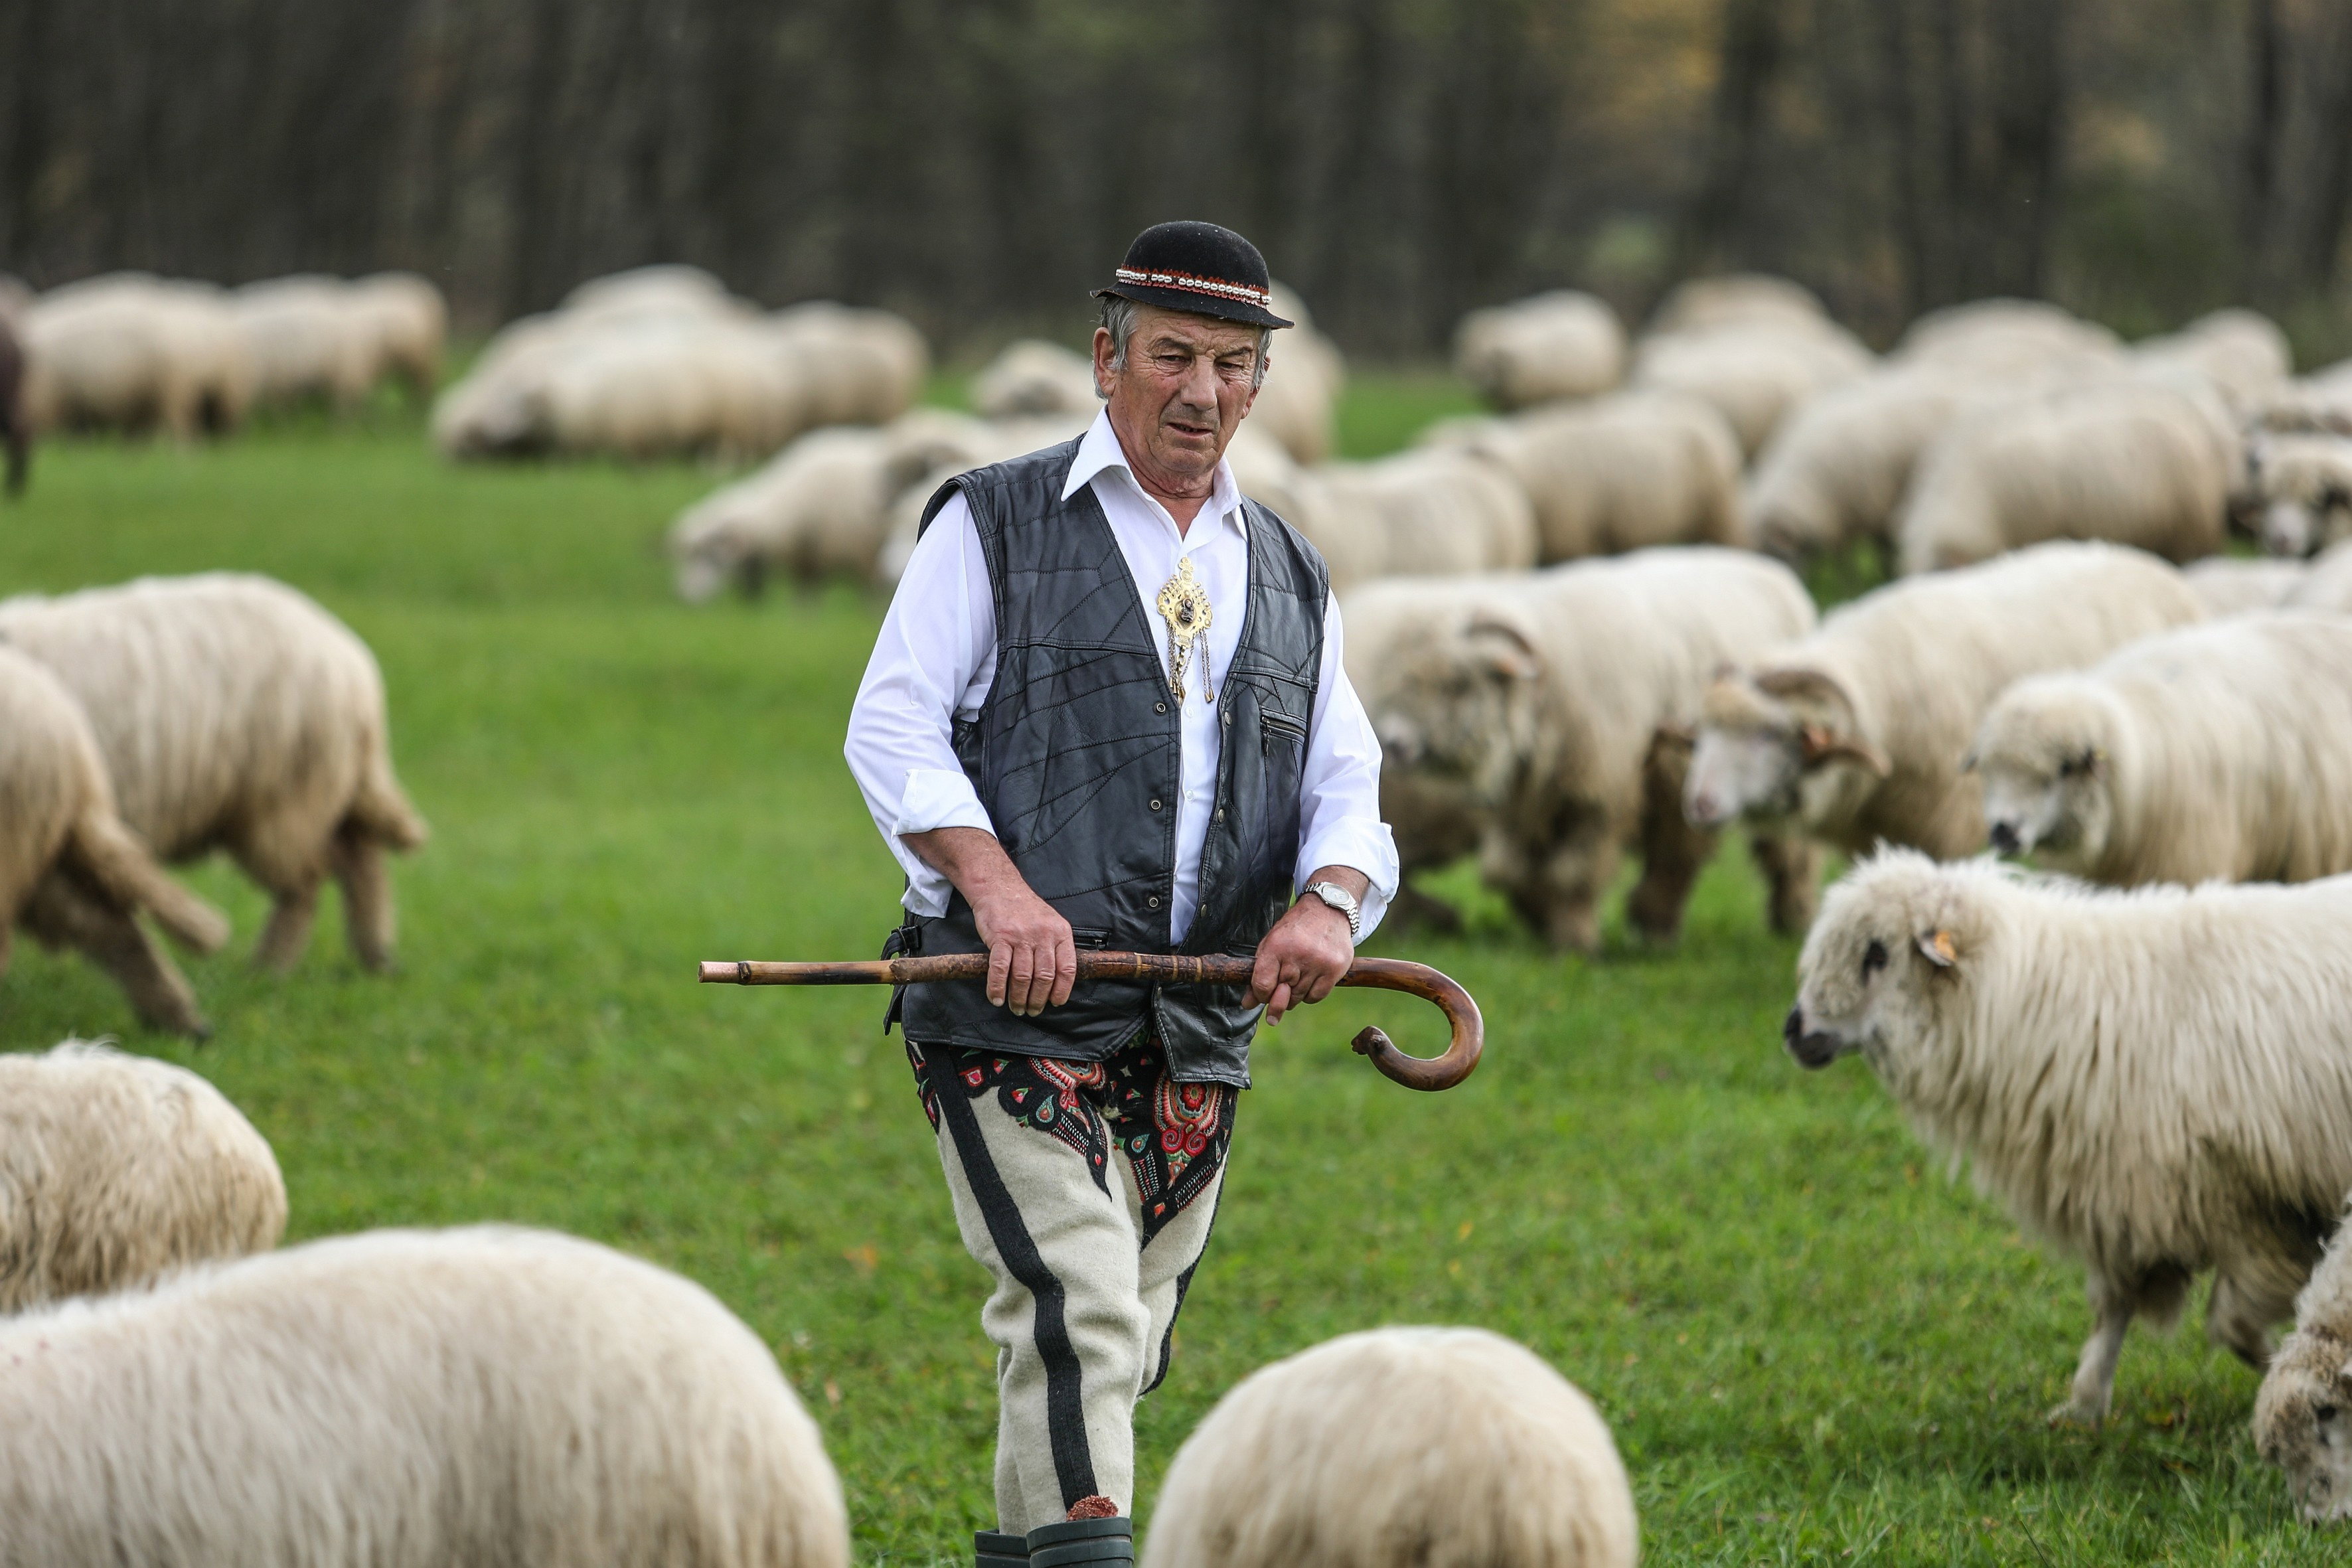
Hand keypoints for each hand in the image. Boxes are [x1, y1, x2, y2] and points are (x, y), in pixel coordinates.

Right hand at [969, 882, 1075, 1015]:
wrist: (999, 888)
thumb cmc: (1025, 909)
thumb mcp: (1050, 923)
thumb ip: (1055, 947)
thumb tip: (1057, 981)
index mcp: (1060, 932)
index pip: (1067, 969)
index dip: (1062, 991)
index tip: (1055, 1003)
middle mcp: (1043, 934)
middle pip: (1044, 977)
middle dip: (1038, 999)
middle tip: (1032, 1010)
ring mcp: (1021, 936)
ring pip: (1023, 977)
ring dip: (1018, 997)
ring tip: (1016, 1007)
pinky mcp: (1000, 937)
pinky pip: (1000, 969)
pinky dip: (997, 988)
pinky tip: (997, 998)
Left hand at [1246, 895, 1354, 1022]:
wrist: (1327, 910)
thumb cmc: (1295, 930)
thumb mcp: (1271, 944)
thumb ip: (1259, 974)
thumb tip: (1248, 1004)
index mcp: (1277, 946)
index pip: (1263, 985)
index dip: (1260, 995)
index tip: (1263, 994)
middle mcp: (1298, 954)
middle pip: (1282, 995)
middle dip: (1278, 997)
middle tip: (1281, 989)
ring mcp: (1318, 963)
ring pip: (1298, 998)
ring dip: (1294, 995)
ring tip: (1297, 978)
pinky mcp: (1335, 969)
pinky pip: (1316, 997)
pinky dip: (1309, 995)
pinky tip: (1310, 981)